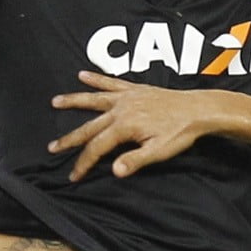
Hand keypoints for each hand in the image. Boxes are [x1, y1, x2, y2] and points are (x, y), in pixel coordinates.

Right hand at [50, 72, 226, 178]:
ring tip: (55, 102)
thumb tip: (114, 171)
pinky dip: (96, 79)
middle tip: (52, 147)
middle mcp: (120, 109)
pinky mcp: (134, 89)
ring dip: (74, 100)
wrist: (198, 109)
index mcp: (124, 126)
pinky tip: (82, 74)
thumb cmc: (180, 133)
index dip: (83, 163)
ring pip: (94, 99)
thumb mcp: (159, 151)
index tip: (73, 176)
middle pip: (89, 126)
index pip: (97, 147)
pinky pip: (110, 83)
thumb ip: (135, 160)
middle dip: (70, 138)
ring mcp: (126, 97)